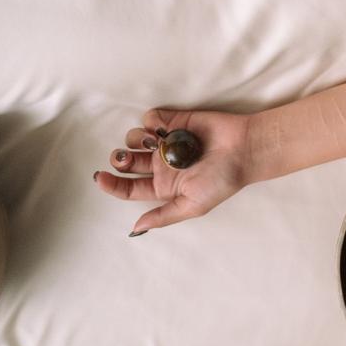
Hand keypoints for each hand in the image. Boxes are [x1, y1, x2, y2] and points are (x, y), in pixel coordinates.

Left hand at [94, 108, 254, 234]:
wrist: (245, 149)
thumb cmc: (222, 180)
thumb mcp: (193, 205)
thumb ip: (164, 216)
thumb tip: (135, 227)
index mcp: (163, 186)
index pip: (128, 188)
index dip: (111, 184)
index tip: (100, 177)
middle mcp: (162, 164)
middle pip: (127, 162)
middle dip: (120, 159)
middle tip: (125, 158)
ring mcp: (167, 141)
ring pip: (134, 138)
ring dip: (136, 139)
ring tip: (154, 142)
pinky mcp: (175, 121)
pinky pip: (151, 118)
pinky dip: (151, 121)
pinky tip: (163, 128)